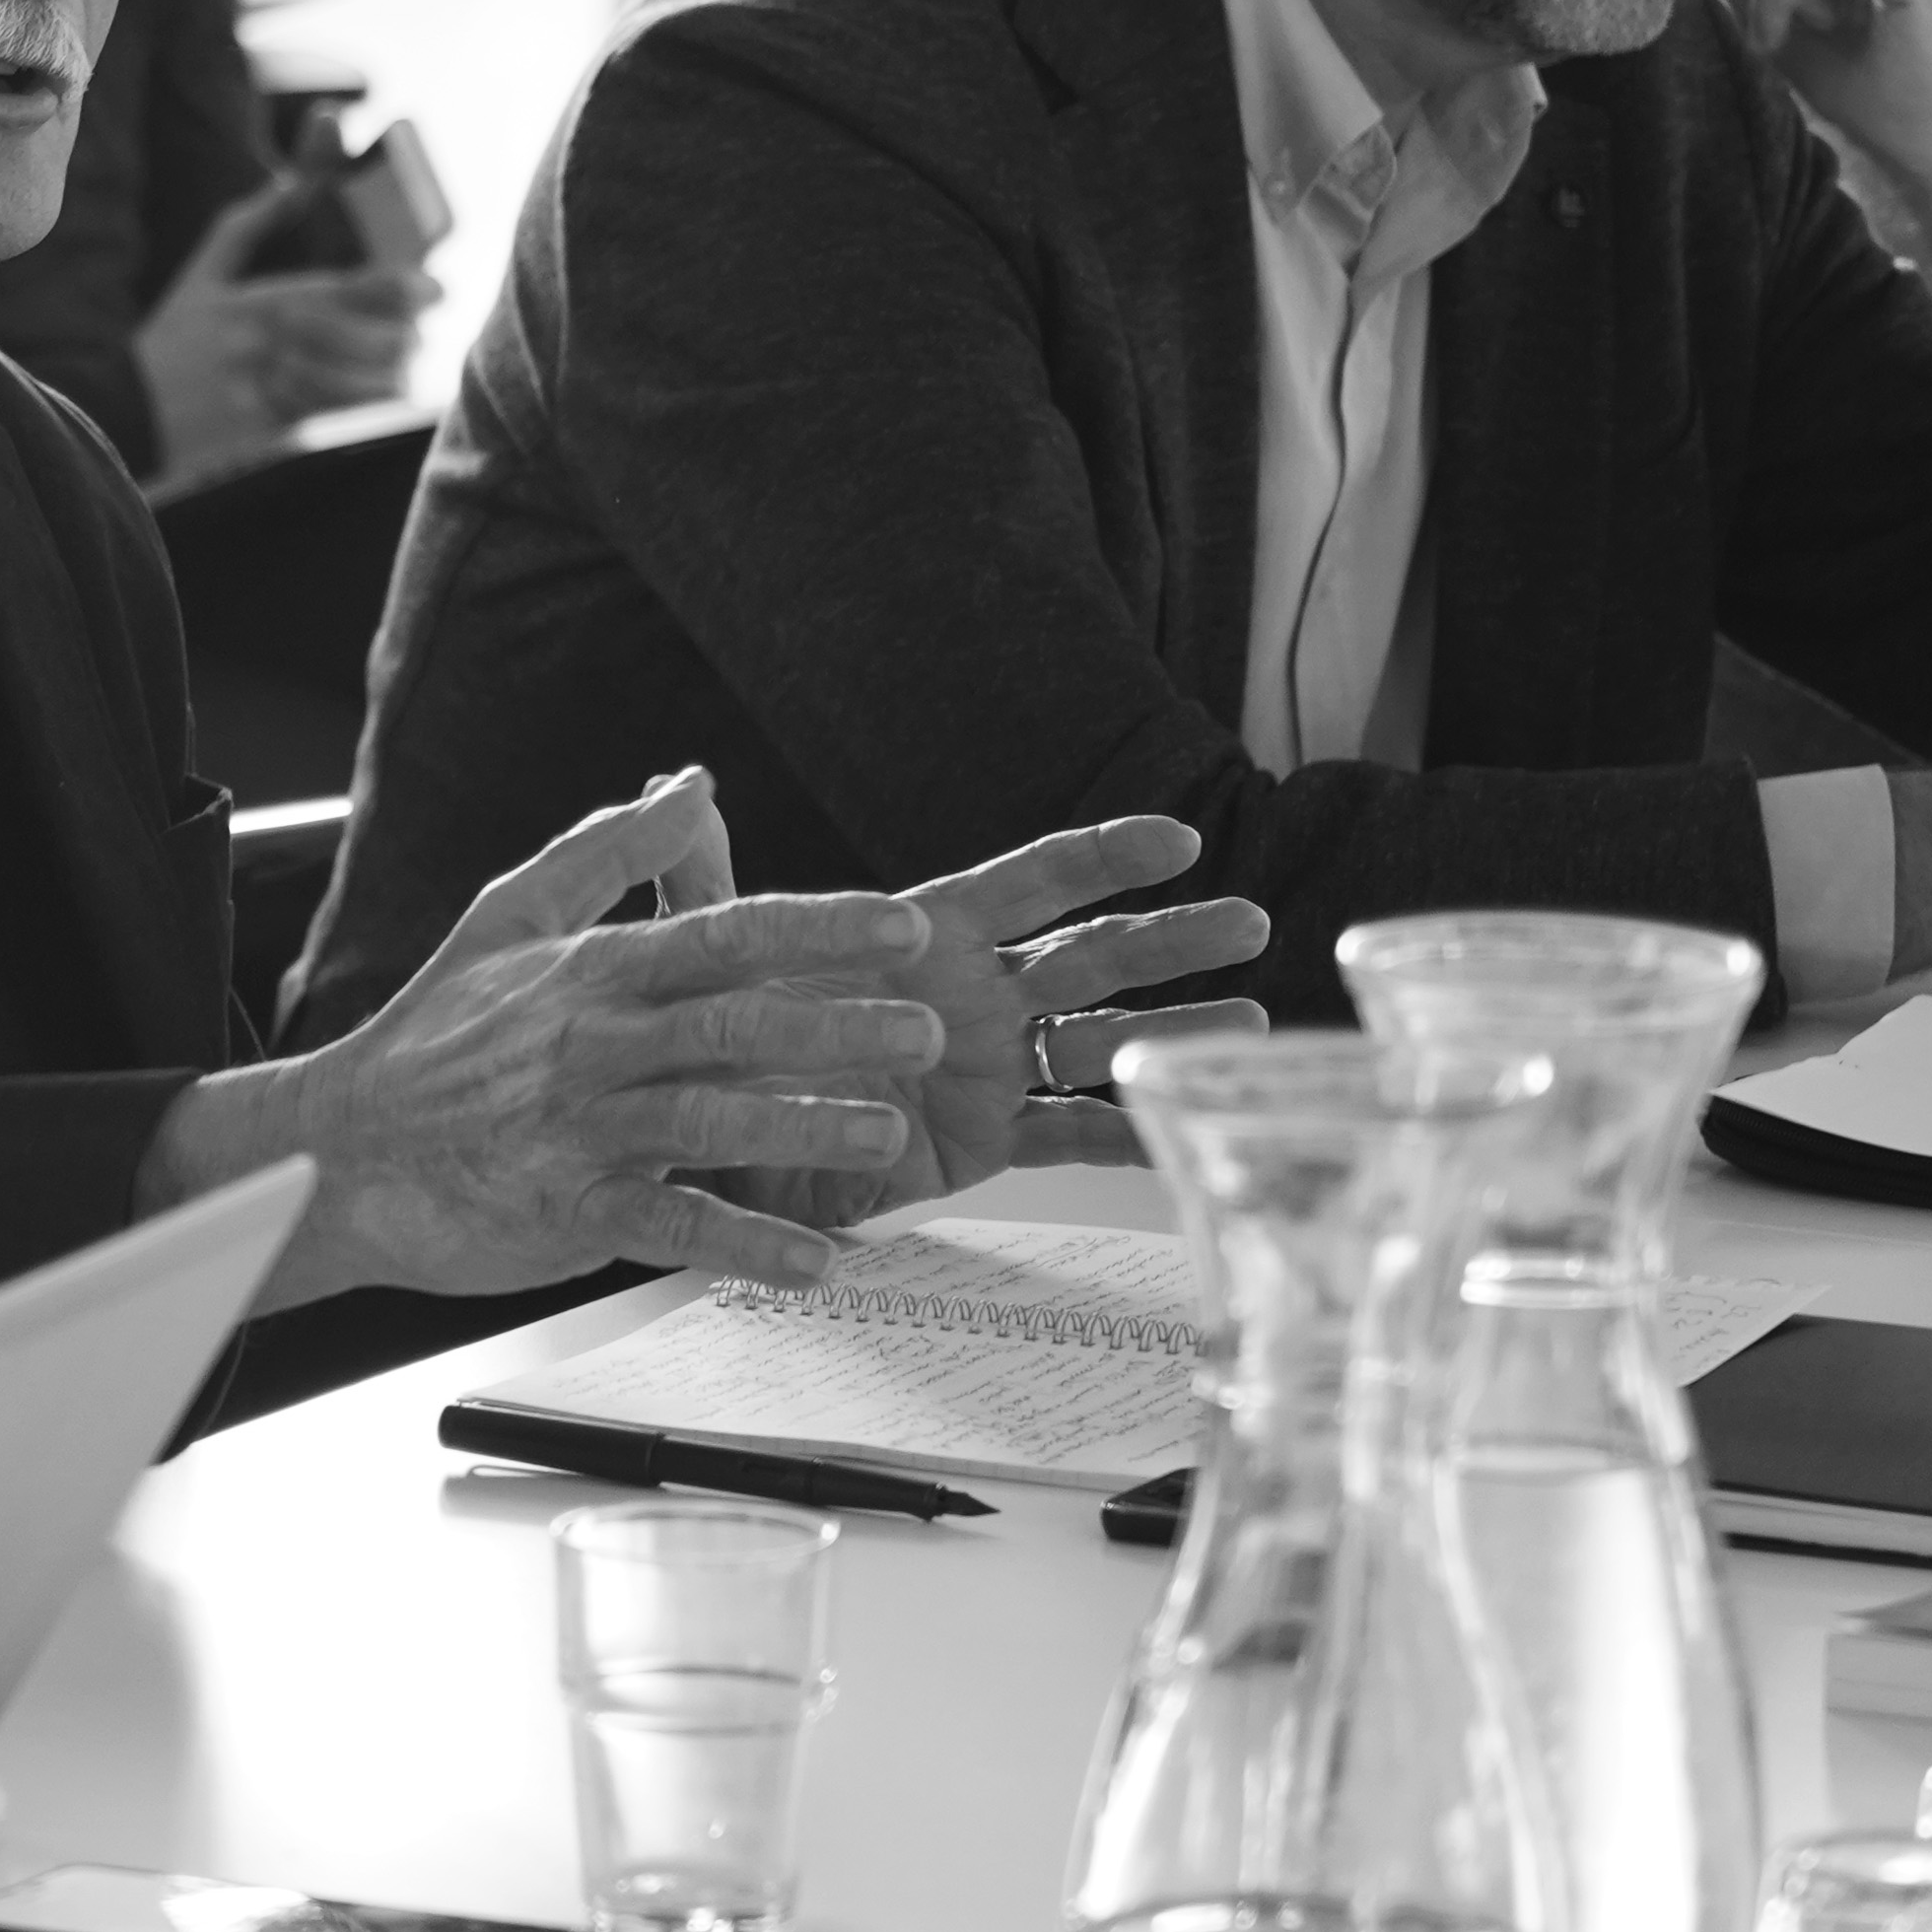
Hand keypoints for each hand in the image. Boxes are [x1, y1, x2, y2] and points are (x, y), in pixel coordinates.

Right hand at [135, 178, 427, 488]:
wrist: (128, 410)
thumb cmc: (173, 337)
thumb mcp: (203, 272)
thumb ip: (250, 223)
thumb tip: (291, 178)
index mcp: (262, 301)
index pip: (349, 289)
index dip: (402, 288)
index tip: (436, 288)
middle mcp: (271, 345)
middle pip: (365, 340)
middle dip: (405, 337)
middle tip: (418, 333)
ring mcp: (271, 389)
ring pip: (359, 384)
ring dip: (390, 376)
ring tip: (403, 368)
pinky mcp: (270, 428)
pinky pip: (335, 416)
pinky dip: (363, 405)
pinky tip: (375, 394)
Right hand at [147, 774, 952, 1306]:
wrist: (339, 1152)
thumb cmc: (432, 1034)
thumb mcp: (510, 914)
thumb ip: (610, 848)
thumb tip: (691, 777)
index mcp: (590, 968)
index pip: (719, 932)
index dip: (815, 928)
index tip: (902, 925)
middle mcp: (591, 1042)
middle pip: (728, 1023)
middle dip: (833, 1024)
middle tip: (927, 1028)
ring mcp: (579, 1128)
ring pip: (705, 1120)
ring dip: (801, 1128)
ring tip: (887, 1134)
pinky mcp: (568, 1209)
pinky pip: (668, 1225)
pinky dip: (742, 1245)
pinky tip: (813, 1262)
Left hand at [703, 814, 1275, 1228]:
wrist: (704, 1148)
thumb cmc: (709, 1037)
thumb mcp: (704, 950)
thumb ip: (704, 873)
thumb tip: (674, 783)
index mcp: (926, 936)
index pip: (1028, 882)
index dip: (1102, 857)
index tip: (1177, 837)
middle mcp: (972, 995)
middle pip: (1091, 955)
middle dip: (1170, 938)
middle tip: (1249, 921)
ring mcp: (986, 1069)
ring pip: (1101, 1040)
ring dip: (1176, 1028)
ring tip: (1257, 1021)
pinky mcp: (983, 1142)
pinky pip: (1073, 1136)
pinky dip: (1135, 1133)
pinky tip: (1194, 1130)